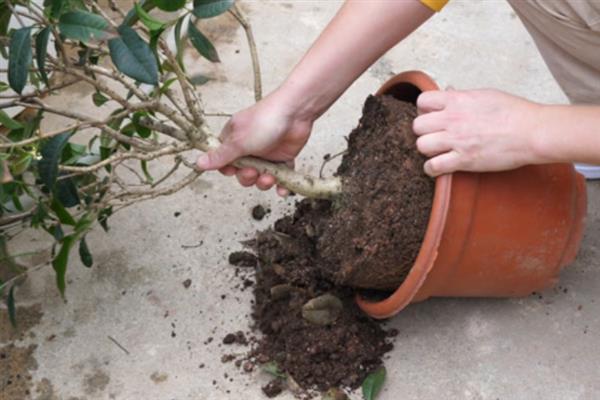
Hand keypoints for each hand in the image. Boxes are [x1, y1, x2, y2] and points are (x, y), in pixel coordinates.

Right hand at [196, 90, 313, 194]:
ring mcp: (266, 154)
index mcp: (234, 140)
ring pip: (260, 177)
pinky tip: (283, 189)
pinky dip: (282, 185)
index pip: (224, 161)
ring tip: (270, 177)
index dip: (228, 169)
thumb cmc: (264, 121)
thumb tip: (198, 163)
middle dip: (247, 177)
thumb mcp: (239, 141)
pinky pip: (280, 177)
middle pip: (242, 173)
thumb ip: (220, 156)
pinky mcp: (283, 159)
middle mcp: (249, 148)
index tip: (232, 170)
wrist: (296, 112)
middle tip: (254, 172)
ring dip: (264, 182)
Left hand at [413, 89, 544, 175]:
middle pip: (417, 126)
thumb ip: (462, 96)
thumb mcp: (485, 95)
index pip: (422, 101)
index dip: (424, 110)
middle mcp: (453, 119)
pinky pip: (433, 167)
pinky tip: (438, 167)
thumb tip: (448, 91)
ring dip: (427, 150)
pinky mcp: (464, 160)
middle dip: (424, 131)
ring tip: (437, 151)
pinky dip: (432, 169)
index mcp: (458, 100)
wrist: (532, 131)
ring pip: (421, 146)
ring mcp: (457, 141)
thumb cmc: (514, 112)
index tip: (432, 116)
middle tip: (434, 135)